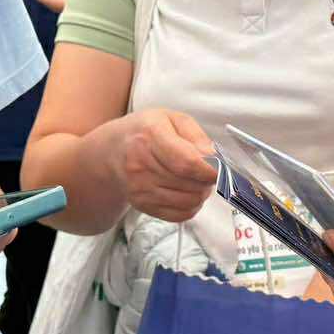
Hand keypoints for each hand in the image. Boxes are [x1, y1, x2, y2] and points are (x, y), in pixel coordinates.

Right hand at [102, 107, 217, 222]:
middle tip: (207, 171)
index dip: (211, 170)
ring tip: (195, 180)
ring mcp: (139, 188)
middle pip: (191, 184)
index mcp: (150, 136)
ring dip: (201, 193)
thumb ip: (197, 136)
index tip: (220, 169)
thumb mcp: (172, 119)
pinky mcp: (142, 205)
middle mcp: (141, 164)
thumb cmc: (146, 131)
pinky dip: (191, 206)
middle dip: (208, 180)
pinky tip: (186, 191)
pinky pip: (180, 215)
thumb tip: (214, 159)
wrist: (113, 151)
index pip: (187, 163)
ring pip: (189, 202)